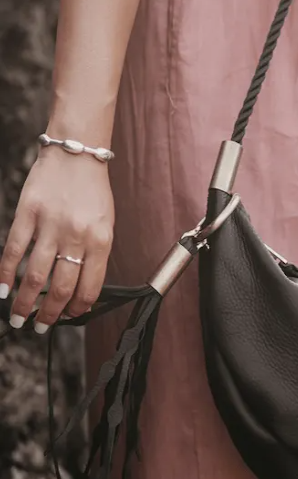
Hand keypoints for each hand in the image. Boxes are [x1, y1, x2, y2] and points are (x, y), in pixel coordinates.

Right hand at [0, 146, 114, 332]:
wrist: (77, 152)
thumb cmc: (93, 191)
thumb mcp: (106, 224)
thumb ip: (95, 255)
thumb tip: (81, 290)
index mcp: (100, 240)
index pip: (90, 287)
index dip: (79, 308)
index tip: (71, 317)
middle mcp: (76, 236)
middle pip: (61, 287)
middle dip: (50, 314)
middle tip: (41, 326)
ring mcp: (50, 224)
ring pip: (35, 275)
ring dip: (26, 302)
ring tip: (19, 318)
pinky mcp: (28, 213)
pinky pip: (14, 250)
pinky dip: (6, 274)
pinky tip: (3, 290)